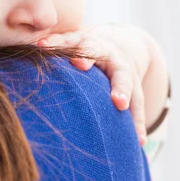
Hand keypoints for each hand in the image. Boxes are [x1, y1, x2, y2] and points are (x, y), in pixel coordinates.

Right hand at [37, 23, 167, 145]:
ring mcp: (88, 42)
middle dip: (89, 59)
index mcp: (121, 69)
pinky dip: (50, 41)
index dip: (121, 91)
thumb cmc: (122, 77)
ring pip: (75, 42)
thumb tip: (140, 144)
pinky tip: (38, 45)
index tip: (119, 103)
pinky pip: (61, 38)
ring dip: (63, 45)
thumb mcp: (133, 93)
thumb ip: (135, 116)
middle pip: (97, 53)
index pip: (123, 80)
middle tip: (81, 65)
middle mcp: (105, 52)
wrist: (119, 42)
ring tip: (45, 48)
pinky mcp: (73, 37)